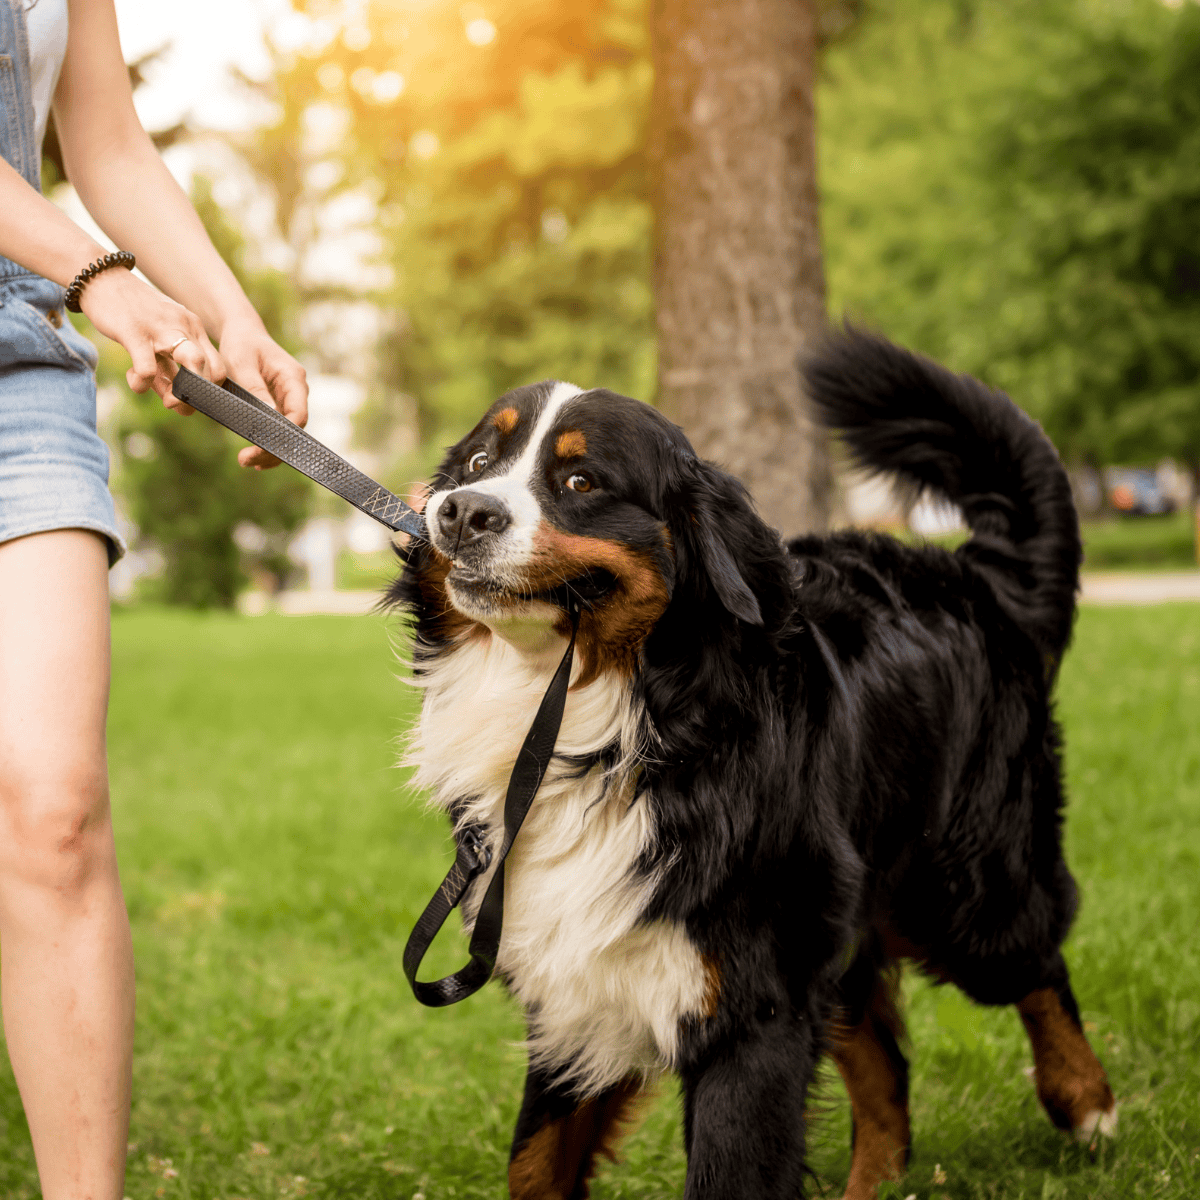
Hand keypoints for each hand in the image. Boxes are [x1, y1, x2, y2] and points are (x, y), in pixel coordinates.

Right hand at [77, 267, 222, 412]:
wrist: (102, 278)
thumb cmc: (132, 316)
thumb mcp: (157, 341)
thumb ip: (166, 370)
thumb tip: (173, 403)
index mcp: (194, 330)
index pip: (219, 367)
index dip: (210, 392)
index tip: (190, 399)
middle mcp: (185, 327)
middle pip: (214, 368)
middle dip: (202, 396)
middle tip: (179, 404)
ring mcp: (162, 328)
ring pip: (193, 362)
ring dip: (181, 393)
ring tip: (167, 400)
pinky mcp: (135, 331)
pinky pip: (147, 367)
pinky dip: (143, 384)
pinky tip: (136, 382)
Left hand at [215, 317, 308, 468]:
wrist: (242, 333)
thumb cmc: (241, 344)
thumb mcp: (242, 363)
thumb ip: (255, 388)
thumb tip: (268, 416)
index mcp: (293, 378)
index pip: (298, 414)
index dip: (284, 435)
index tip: (260, 446)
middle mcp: (297, 391)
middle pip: (295, 429)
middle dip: (274, 447)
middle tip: (247, 460)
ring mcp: (290, 399)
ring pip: (288, 432)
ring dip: (271, 450)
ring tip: (247, 462)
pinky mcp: (280, 405)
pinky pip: (278, 428)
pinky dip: (267, 442)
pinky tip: (254, 457)